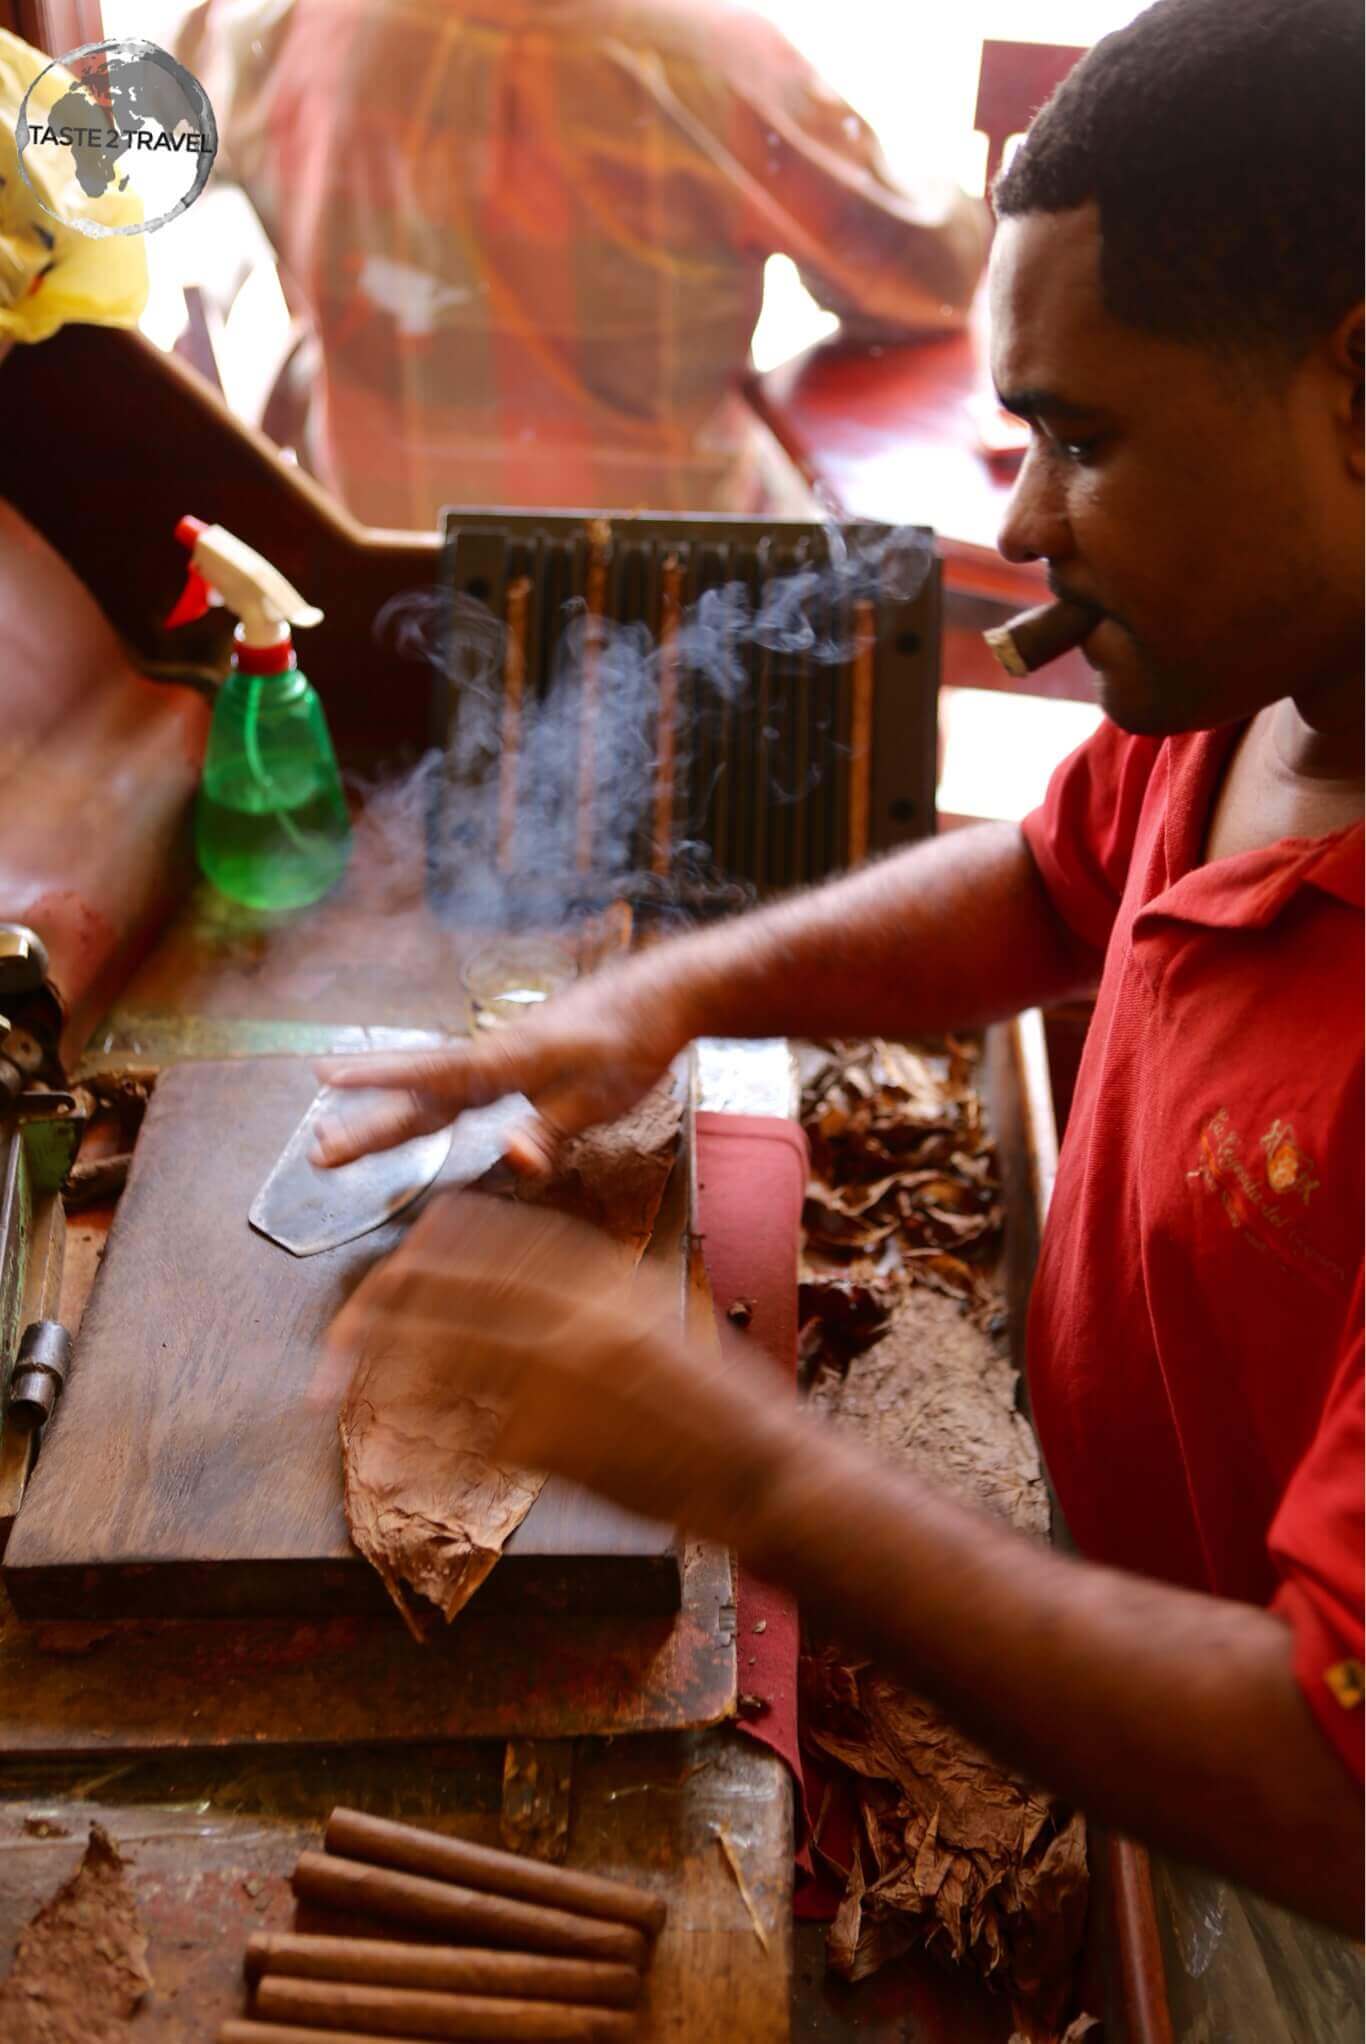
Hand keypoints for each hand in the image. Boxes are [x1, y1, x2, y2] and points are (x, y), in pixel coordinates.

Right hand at [312, 963, 692, 1173]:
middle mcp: (491, 1055)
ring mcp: (500, 1055)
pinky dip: (422, 1094)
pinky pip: (455, 1082)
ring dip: (387, 1106)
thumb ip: (548, 1131)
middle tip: (318, 1150)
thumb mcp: (596, 1098)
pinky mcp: (515, 1058)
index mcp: (504, 1063)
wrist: (660, 997)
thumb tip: (511, 1161)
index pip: (428, 1077)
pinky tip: (413, 1106)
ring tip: (340, 1126)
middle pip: (419, 1092)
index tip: (322, 1079)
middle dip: (367, 1120)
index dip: (375, 1082)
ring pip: (432, 1086)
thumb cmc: (628, 1045)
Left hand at [320, 1192, 797, 1539]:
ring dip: (370, 1372)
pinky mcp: (544, 1434)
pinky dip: (431, 1442)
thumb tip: (507, 1290)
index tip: (393, 1274)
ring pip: (429, 1351)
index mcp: (595, 1267)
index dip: (421, 1250)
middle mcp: (567, 1305)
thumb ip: (582, 1294)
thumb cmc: (717, 1398)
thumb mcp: (651, 1314)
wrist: (760, 1468)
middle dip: (373, 1305)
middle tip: (335, 1336)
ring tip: (324, 1390)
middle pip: (437, 1281)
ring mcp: (553, 1368)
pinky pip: (463, 1429)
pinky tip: (404, 1458)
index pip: (480, 1232)